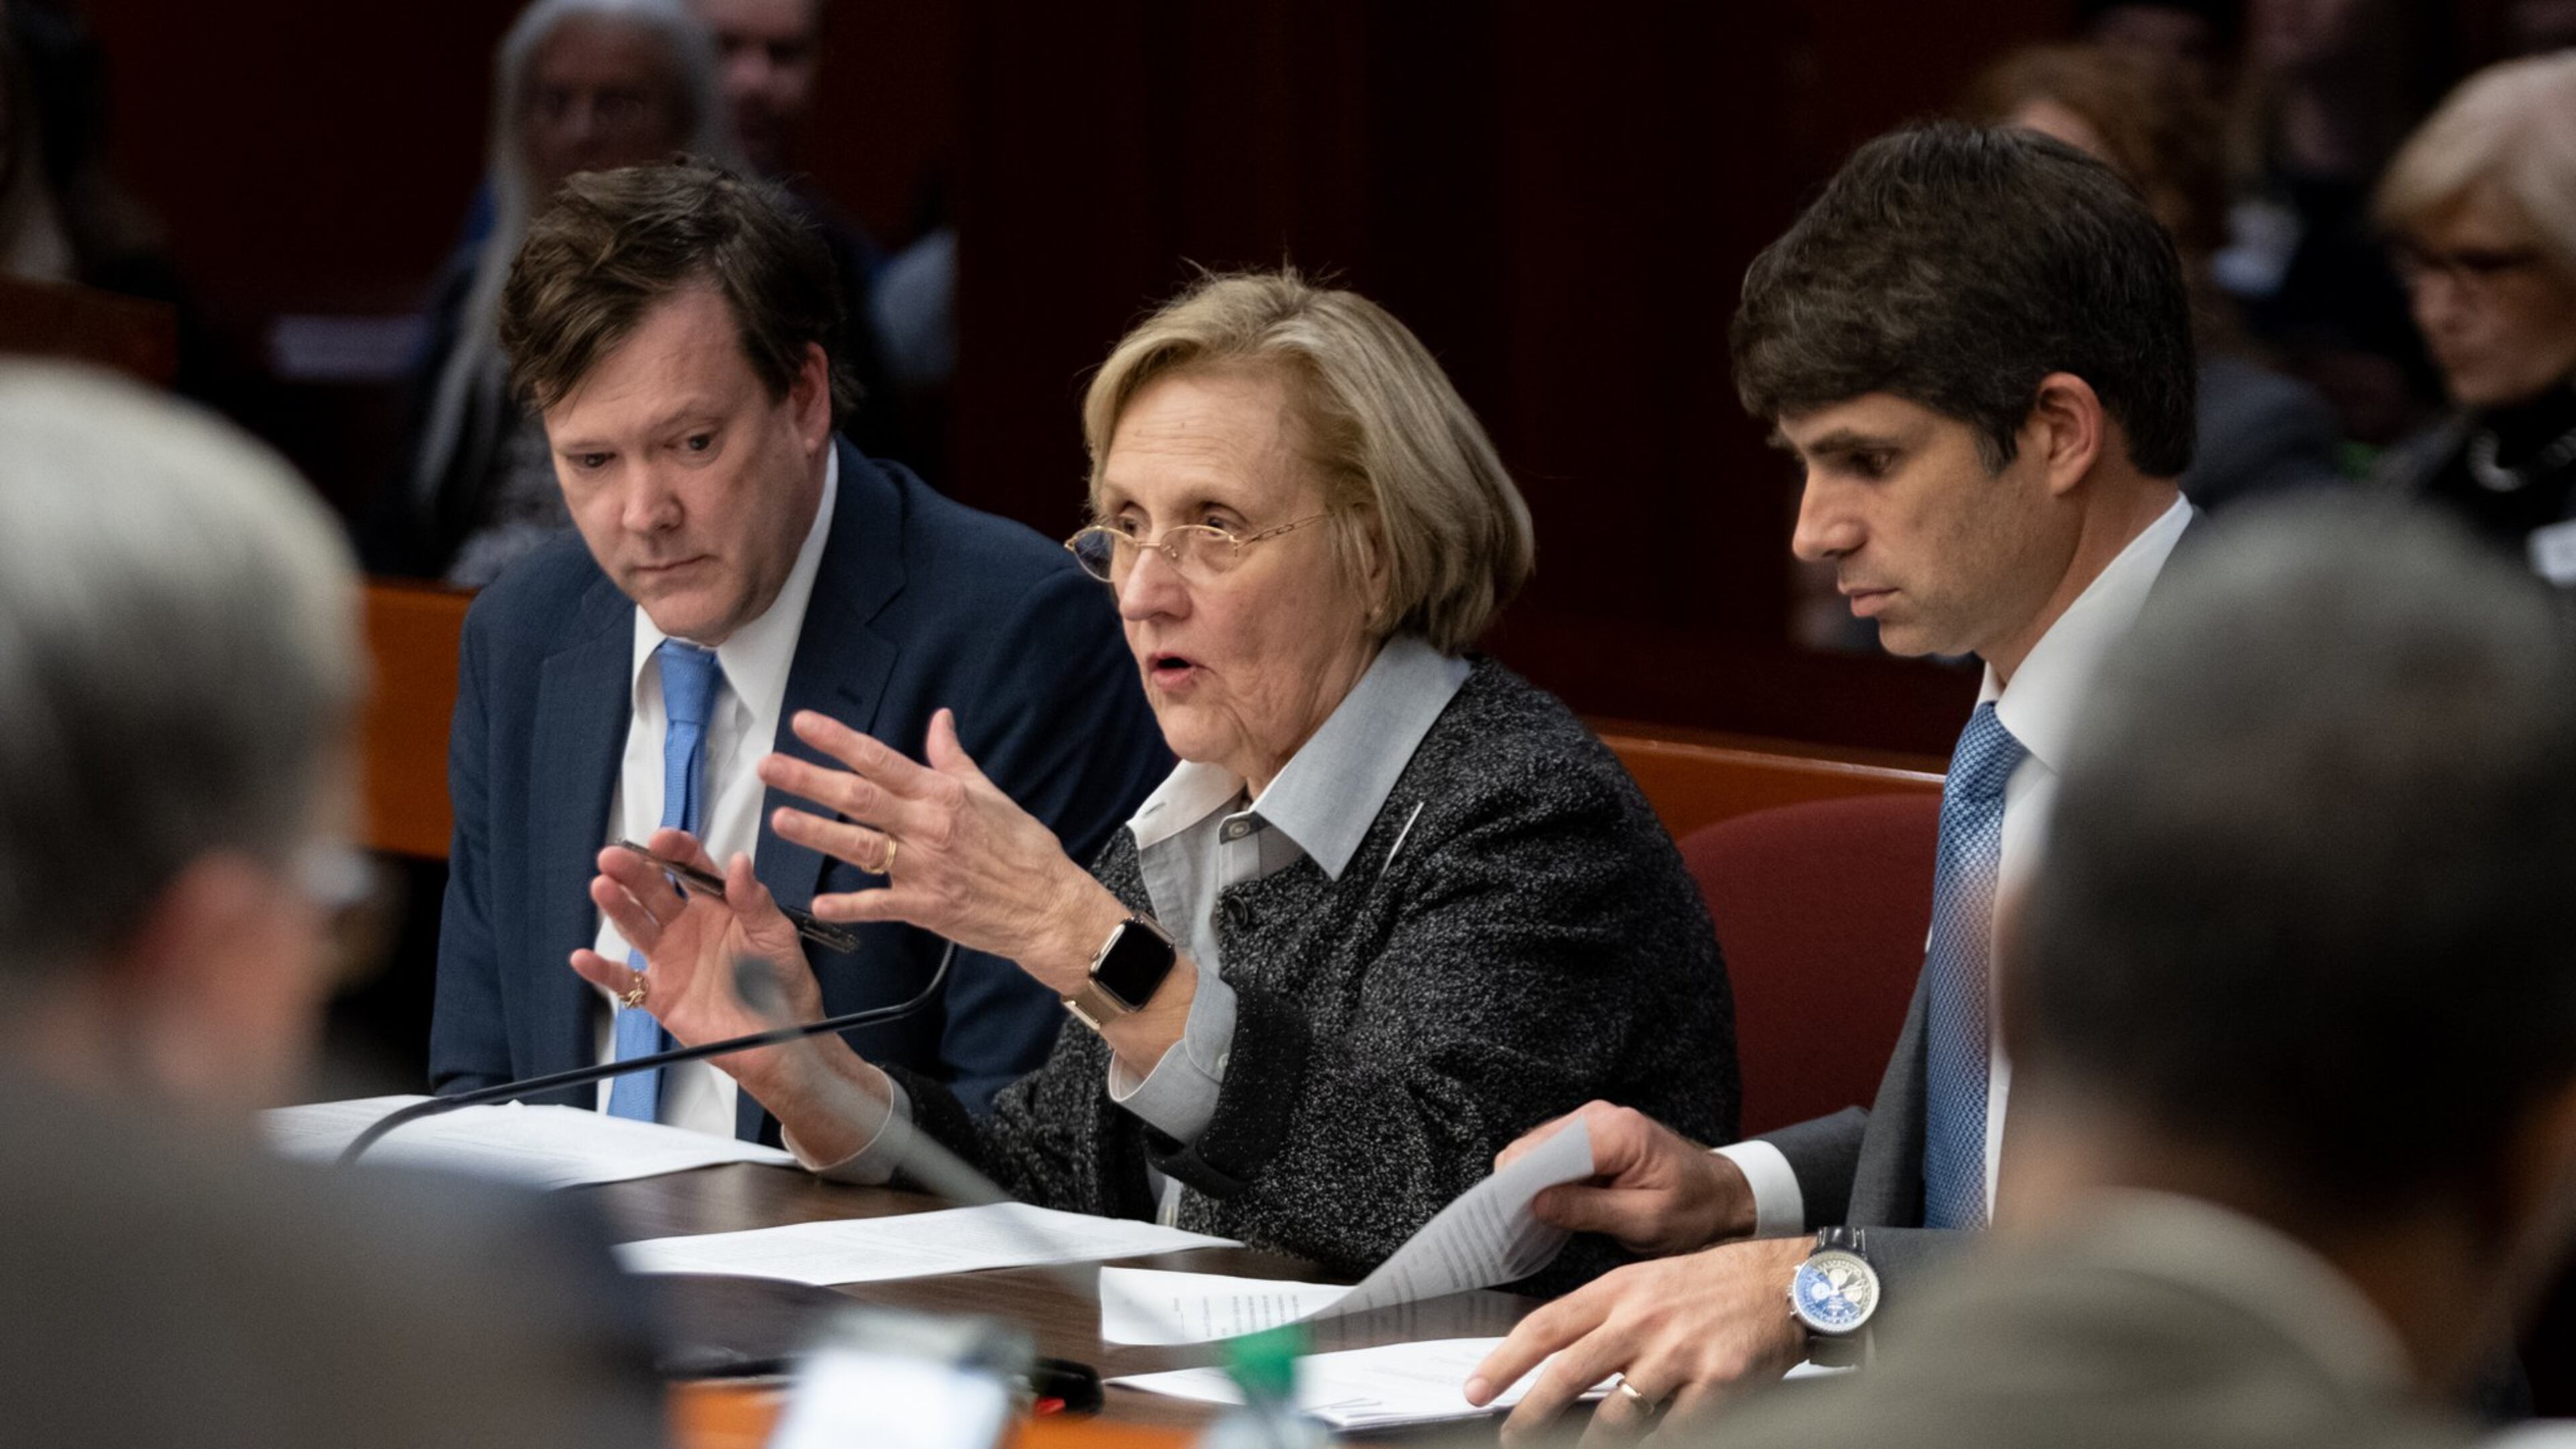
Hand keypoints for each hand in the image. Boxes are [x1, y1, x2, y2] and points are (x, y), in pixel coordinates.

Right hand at [570, 827, 819, 1058]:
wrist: (782, 1036)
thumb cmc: (784, 981)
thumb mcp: (776, 934)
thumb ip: (755, 900)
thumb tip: (738, 862)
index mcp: (717, 905)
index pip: (690, 867)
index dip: (674, 850)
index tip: (661, 840)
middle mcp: (687, 926)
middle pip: (653, 890)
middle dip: (633, 871)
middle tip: (614, 857)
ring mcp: (670, 958)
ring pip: (635, 925)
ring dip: (616, 906)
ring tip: (602, 886)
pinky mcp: (659, 993)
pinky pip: (625, 979)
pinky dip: (601, 970)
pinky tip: (584, 957)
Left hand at [758, 707, 1125, 993]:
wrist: (1048, 905)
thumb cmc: (1023, 847)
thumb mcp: (989, 793)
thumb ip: (953, 758)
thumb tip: (939, 719)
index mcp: (942, 794)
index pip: (880, 759)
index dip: (839, 741)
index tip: (803, 724)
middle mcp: (928, 826)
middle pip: (859, 797)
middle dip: (809, 780)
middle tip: (768, 767)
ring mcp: (925, 868)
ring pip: (861, 846)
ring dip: (818, 833)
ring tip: (780, 819)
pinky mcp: (926, 906)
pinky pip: (879, 905)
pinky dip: (849, 906)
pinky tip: (817, 903)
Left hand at [1463, 1236, 1809, 1445]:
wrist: (1783, 1283)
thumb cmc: (1716, 1284)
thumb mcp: (1650, 1281)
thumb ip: (1607, 1317)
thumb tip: (1561, 1356)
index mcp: (1620, 1292)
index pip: (1546, 1326)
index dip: (1504, 1361)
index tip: (1477, 1387)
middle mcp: (1642, 1321)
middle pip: (1568, 1373)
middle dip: (1529, 1412)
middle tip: (1510, 1434)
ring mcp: (1678, 1355)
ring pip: (1615, 1413)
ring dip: (1589, 1441)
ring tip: (1575, 1448)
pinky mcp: (1715, 1384)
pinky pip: (1672, 1431)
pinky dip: (1655, 1441)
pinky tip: (1645, 1443)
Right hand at [1507, 1102, 1755, 1255]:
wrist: (1720, 1195)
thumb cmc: (1692, 1211)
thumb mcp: (1644, 1221)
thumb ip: (1589, 1210)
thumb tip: (1535, 1204)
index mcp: (1618, 1134)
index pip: (1549, 1151)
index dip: (1521, 1183)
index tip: (1504, 1217)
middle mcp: (1601, 1116)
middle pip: (1534, 1144)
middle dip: (1518, 1184)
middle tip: (1513, 1226)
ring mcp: (1594, 1119)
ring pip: (1536, 1146)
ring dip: (1528, 1181)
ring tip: (1527, 1219)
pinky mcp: (1590, 1131)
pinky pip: (1550, 1150)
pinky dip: (1541, 1176)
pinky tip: (1547, 1205)